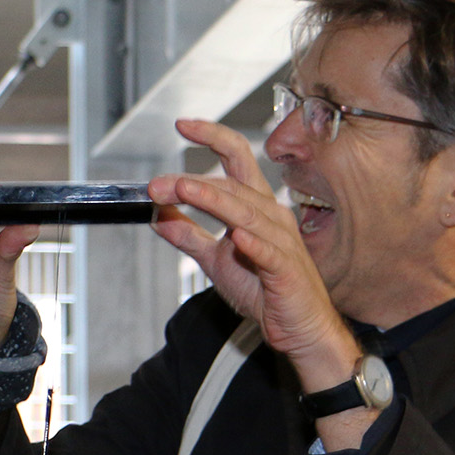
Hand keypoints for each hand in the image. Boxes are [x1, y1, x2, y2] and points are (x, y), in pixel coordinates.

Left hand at [148, 119, 354, 374]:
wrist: (299, 330)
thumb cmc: (267, 292)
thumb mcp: (216, 260)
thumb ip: (189, 236)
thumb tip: (158, 216)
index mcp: (255, 206)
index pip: (236, 159)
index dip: (212, 137)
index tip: (182, 125)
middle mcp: (271, 215)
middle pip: (231, 185)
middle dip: (191, 184)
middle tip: (155, 186)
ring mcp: (282, 241)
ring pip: (246, 212)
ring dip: (213, 200)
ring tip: (184, 191)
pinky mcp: (287, 270)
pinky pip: (269, 253)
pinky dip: (253, 243)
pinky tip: (236, 236)